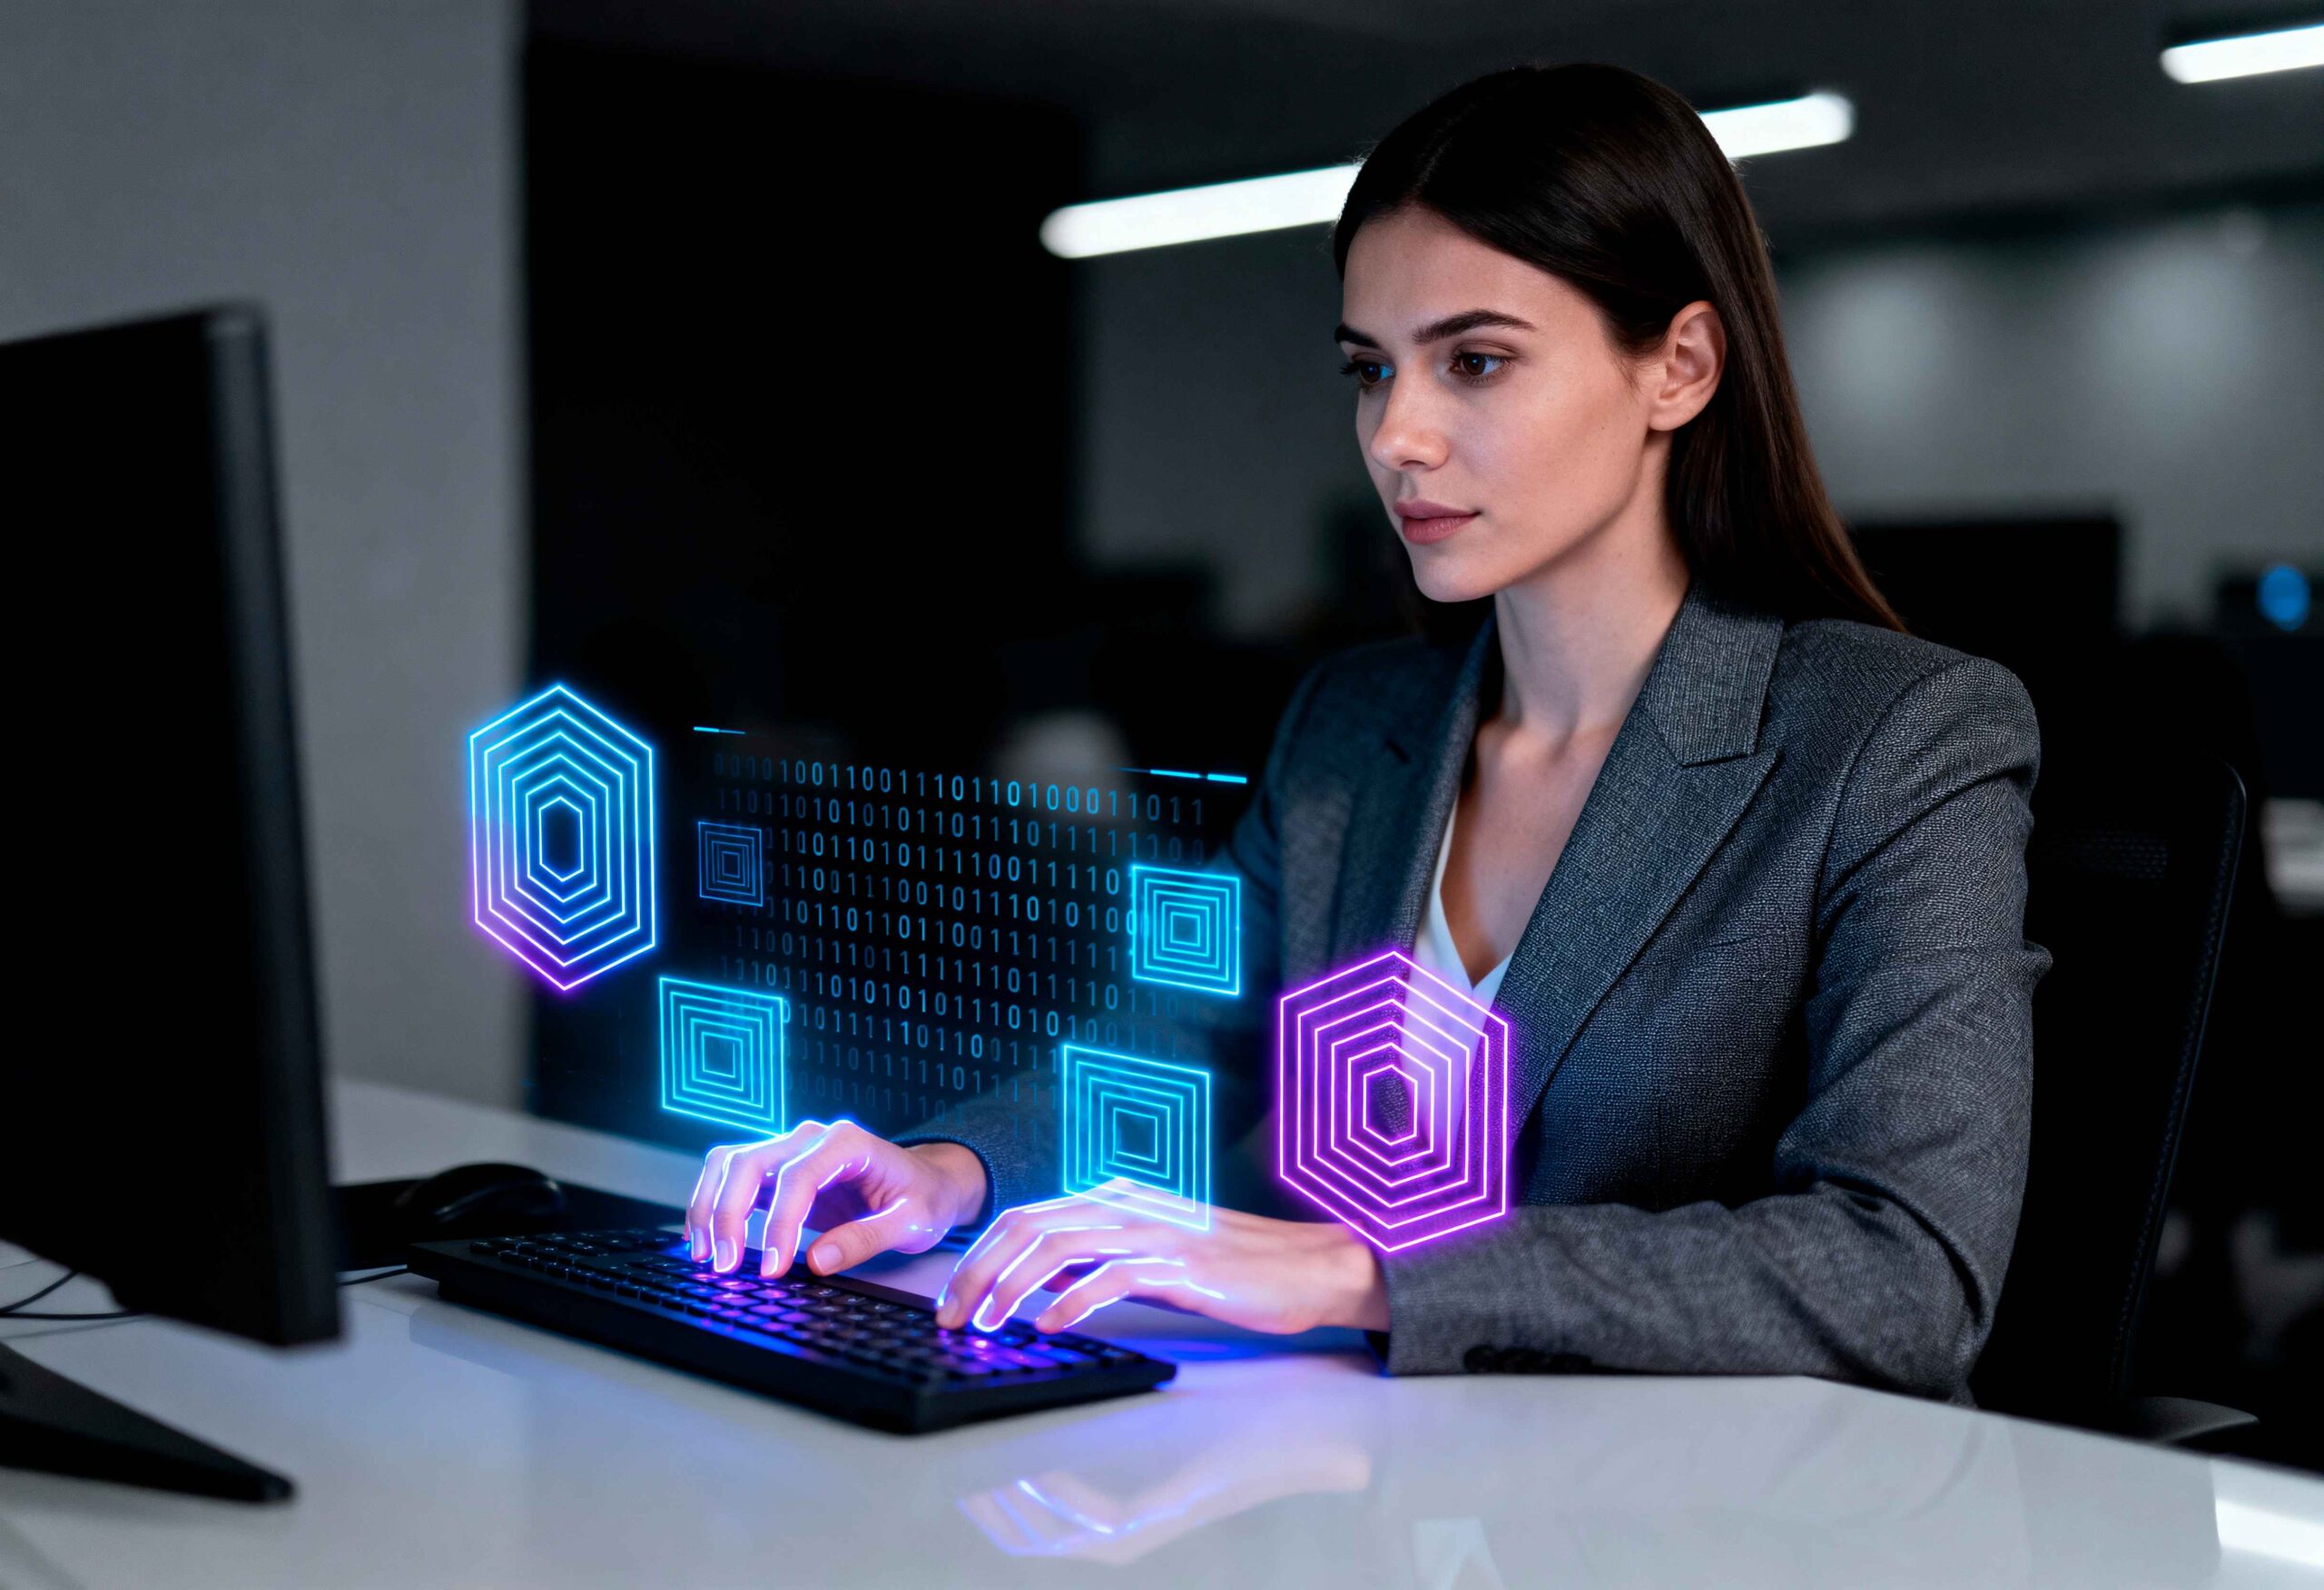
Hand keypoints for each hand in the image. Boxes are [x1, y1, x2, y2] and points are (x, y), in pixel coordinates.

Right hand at [683, 1120, 987, 1277]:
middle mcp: (812, 1138)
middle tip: (725, 1267)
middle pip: (750, 1163)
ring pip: (729, 1164)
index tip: (773, 1268)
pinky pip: (733, 1178)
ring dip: (710, 1207)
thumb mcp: (912, 1221)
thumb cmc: (924, 1197)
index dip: (779, 1223)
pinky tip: (706, 1239)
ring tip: (705, 1256)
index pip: (797, 1177)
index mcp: (848, 1142)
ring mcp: (790, 1150)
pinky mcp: (778, 1171)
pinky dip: (713, 1205)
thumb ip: (867, 1239)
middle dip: (729, 1215)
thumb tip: (817, 1260)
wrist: (928, 1182)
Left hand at [934, 1183, 1388, 1336]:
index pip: (1027, 1216)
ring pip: (1059, 1248)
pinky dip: (1070, 1301)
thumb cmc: (1229, 1265)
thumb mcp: (1149, 1255)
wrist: (1305, 1266)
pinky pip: (1111, 1277)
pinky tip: (1048, 1326)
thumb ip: (1096, 1259)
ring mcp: (1154, 1231)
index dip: (980, 1254)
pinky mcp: (1181, 1264)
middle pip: (1029, 1227)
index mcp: (1115, 1198)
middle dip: (979, 1271)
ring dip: (1012, 1288)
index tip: (955, 1296)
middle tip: (953, 1317)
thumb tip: (1036, 1282)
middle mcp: (1127, 1205)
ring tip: (989, 1324)